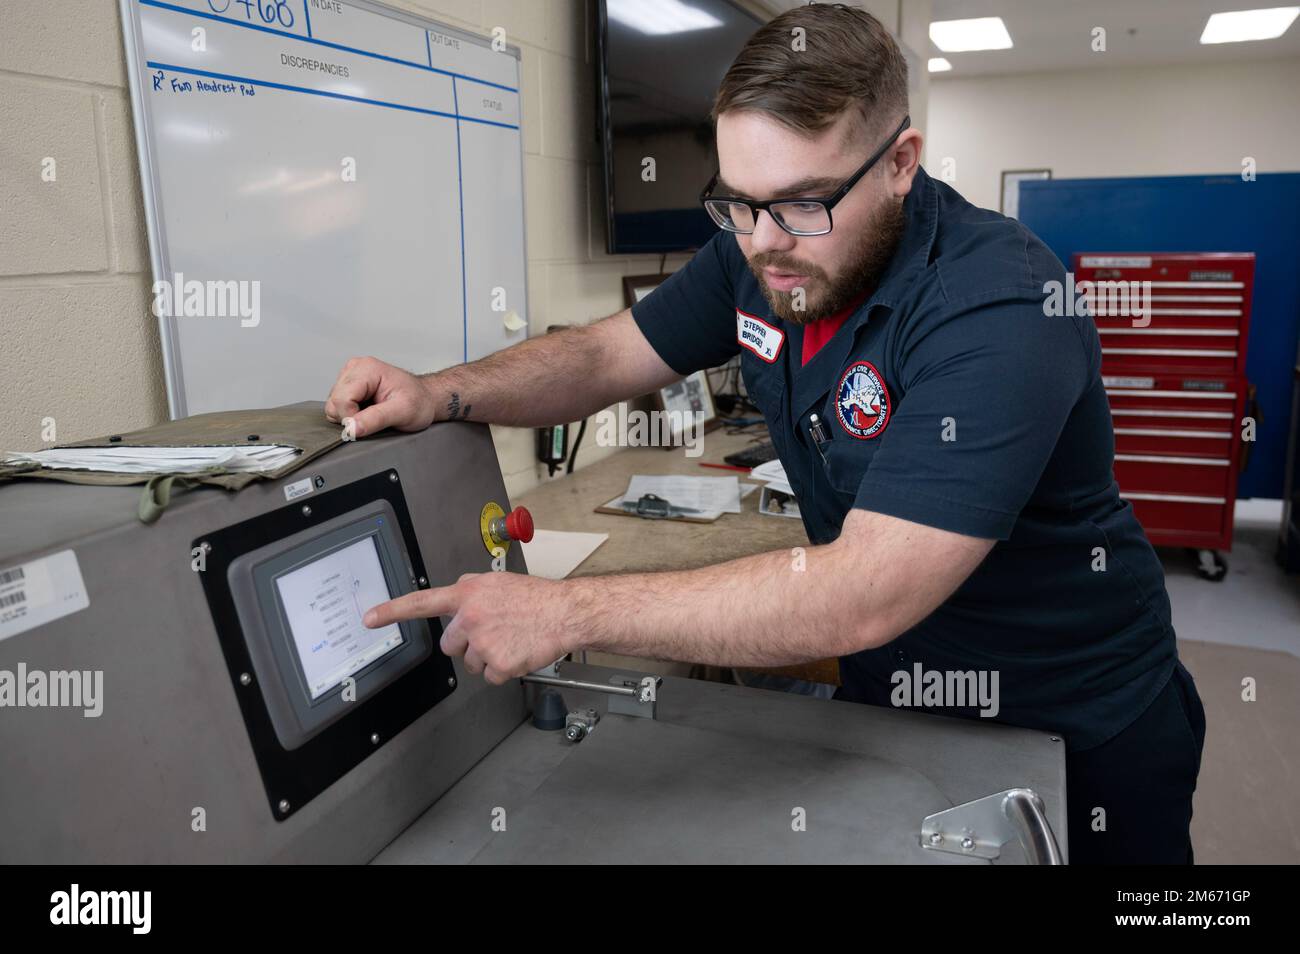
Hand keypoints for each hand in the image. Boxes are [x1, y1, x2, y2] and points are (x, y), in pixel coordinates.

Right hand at [324, 356, 437, 438]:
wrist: (425, 399)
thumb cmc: (418, 402)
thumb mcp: (403, 412)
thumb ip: (376, 419)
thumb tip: (351, 428)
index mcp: (367, 369)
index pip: (341, 399)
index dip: (351, 418)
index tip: (369, 424)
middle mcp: (355, 368)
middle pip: (334, 402)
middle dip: (350, 417)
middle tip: (375, 418)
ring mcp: (350, 376)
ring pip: (333, 405)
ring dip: (350, 416)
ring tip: (373, 413)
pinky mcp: (349, 386)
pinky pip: (337, 406)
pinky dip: (350, 414)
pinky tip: (367, 410)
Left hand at [363, 572, 577, 684]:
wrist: (565, 613)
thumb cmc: (538, 598)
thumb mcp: (499, 581)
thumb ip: (472, 588)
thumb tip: (457, 594)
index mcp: (468, 595)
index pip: (422, 602)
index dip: (391, 611)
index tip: (369, 618)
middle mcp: (471, 618)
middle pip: (449, 645)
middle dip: (465, 644)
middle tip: (490, 635)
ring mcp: (483, 642)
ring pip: (470, 663)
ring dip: (487, 657)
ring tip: (510, 640)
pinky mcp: (498, 663)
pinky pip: (490, 676)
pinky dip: (504, 670)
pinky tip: (518, 652)